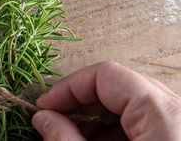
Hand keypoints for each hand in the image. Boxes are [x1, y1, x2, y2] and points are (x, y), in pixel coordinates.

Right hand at [32, 61, 180, 140]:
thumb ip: (66, 139)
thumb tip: (43, 118)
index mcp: (161, 113)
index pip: (105, 75)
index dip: (68, 86)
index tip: (46, 103)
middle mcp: (175, 111)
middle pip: (116, 87)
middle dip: (79, 103)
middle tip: (53, 119)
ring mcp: (177, 122)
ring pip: (127, 105)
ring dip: (93, 118)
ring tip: (69, 134)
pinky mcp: (174, 134)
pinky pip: (139, 121)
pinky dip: (111, 130)